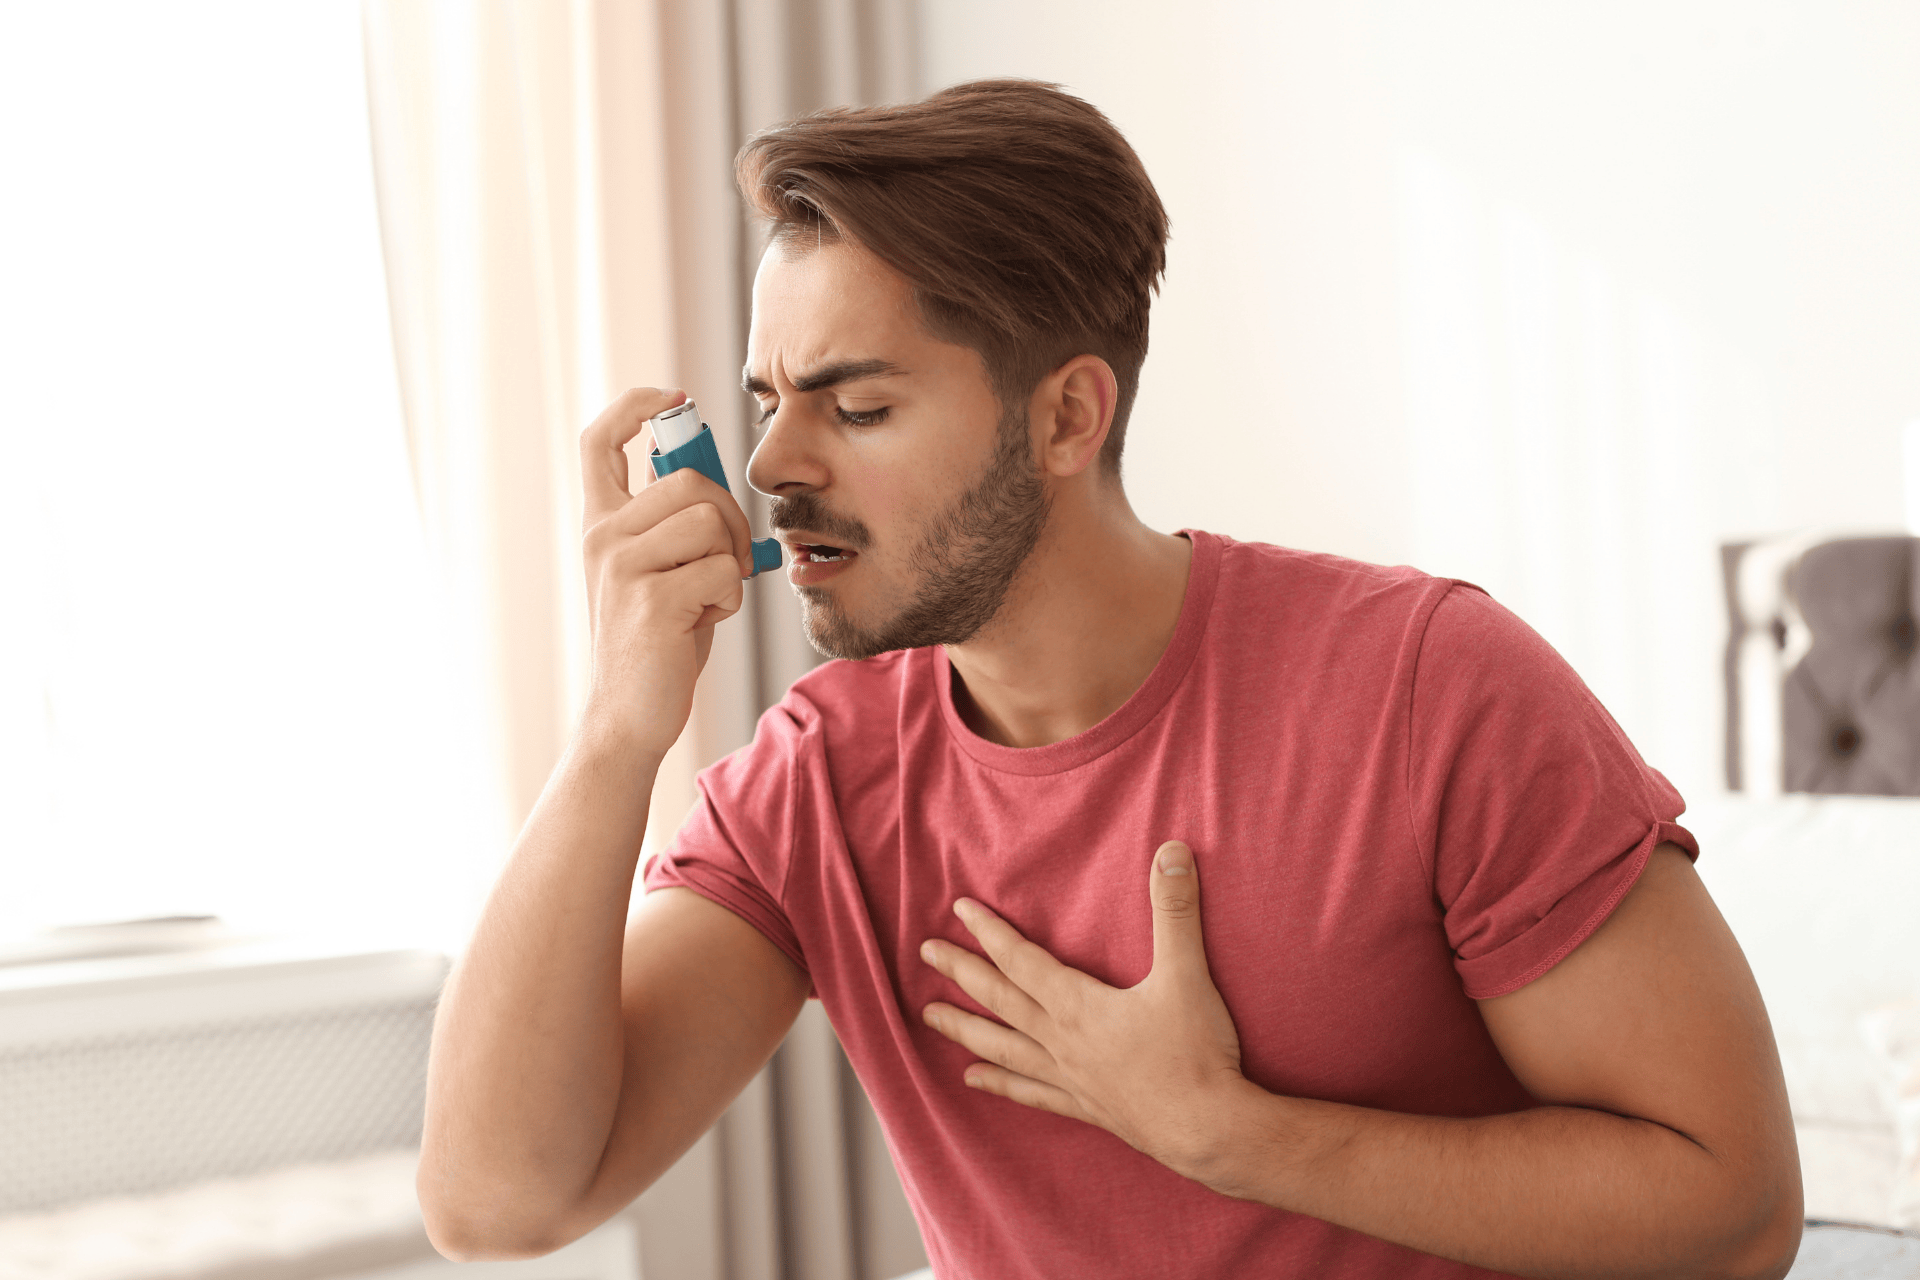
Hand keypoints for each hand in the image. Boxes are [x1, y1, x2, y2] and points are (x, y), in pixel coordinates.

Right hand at [577, 388, 754, 760]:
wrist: (631, 712)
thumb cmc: (659, 640)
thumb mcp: (662, 568)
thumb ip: (674, 521)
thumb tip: (705, 470)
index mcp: (602, 523)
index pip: (601, 440)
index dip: (637, 405)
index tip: (677, 398)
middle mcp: (603, 536)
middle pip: (688, 480)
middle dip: (730, 515)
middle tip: (733, 558)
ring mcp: (622, 566)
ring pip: (710, 522)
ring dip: (731, 560)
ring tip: (709, 595)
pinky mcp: (650, 599)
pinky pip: (721, 570)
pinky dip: (729, 597)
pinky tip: (704, 620)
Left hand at [918, 841, 1250, 1182]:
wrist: (1207, 1129)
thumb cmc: (1196, 1053)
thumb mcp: (1186, 975)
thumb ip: (1175, 911)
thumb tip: (1173, 852)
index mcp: (1078, 1005)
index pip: (1022, 959)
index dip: (990, 931)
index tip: (958, 910)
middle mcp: (1062, 1040)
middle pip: (1000, 999)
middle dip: (961, 972)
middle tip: (925, 953)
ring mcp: (1070, 1077)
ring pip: (1003, 1047)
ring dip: (964, 1028)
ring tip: (928, 1017)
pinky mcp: (1085, 1106)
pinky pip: (1031, 1092)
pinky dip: (999, 1083)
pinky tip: (972, 1079)